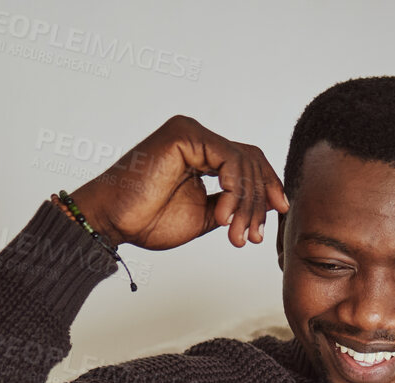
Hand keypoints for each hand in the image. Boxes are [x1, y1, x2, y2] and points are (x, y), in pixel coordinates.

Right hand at [69, 114, 289, 250]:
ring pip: (243, 162)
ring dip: (246, 203)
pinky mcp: (183, 134)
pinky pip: (228, 158)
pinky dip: (234, 188)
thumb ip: (231, 205)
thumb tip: (265, 205)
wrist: (114, 222)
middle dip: (258, 203)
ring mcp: (191, 133)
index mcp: (202, 153)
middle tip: (252, 237)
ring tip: (236, 233)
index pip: (249, 162)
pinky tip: (223, 213)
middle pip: (251, 162)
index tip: (280, 211)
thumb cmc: (148, 220)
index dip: (268, 186)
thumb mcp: (204, 216)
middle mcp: (198, 138)